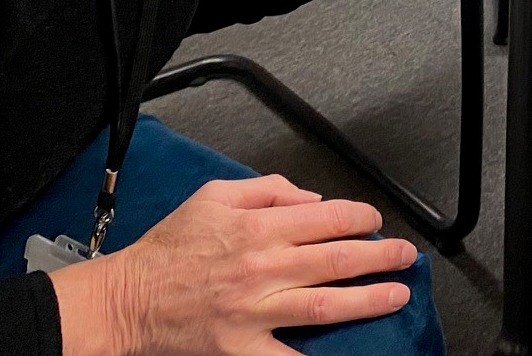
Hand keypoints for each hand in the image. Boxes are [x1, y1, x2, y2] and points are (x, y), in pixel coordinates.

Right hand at [50, 176, 415, 355]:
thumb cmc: (168, 248)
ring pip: (325, 305)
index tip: (375, 220)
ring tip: (397, 295)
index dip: (360, 217)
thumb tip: (310, 198)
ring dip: (368, 299)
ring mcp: (254, 312)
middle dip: (379, 256)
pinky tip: (347, 354)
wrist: (126, 300)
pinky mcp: (242, 348)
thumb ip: (266, 191)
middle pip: (336, 260)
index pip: (326, 218)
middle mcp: (261, 268)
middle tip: (405, 255)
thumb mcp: (213, 196)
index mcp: (257, 229)